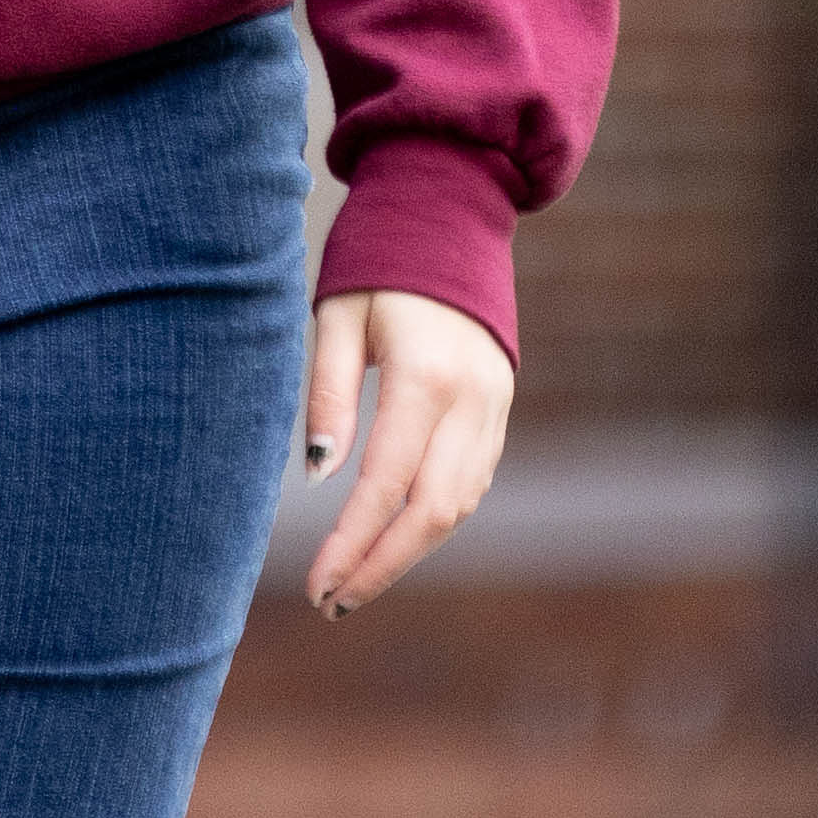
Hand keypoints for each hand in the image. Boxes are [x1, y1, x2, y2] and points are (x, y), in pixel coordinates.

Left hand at [295, 291, 515, 617]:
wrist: (450, 214)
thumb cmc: (378, 263)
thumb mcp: (337, 316)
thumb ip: (328, 395)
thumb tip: (320, 474)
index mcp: (426, 378)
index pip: (387, 485)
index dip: (352, 544)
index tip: (318, 585)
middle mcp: (470, 401)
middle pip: (431, 512)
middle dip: (381, 566)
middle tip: (332, 602)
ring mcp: (493, 408)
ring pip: (457, 506)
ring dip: (408, 552)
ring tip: (354, 582)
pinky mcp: (499, 410)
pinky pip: (469, 483)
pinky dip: (433, 521)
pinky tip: (392, 539)